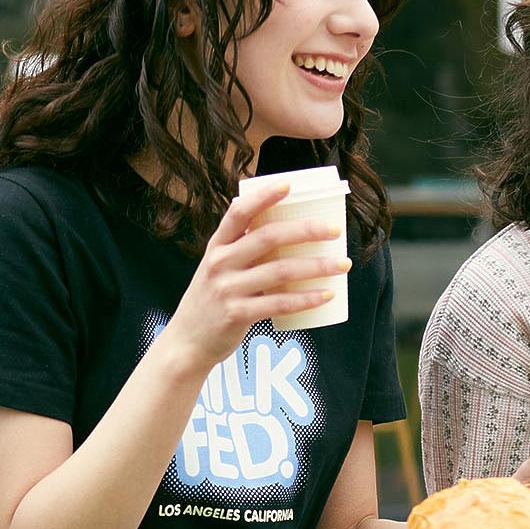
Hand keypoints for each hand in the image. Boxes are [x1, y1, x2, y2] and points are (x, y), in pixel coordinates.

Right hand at [160, 180, 350, 374]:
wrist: (187, 343)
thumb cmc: (211, 301)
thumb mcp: (217, 269)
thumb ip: (242, 250)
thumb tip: (285, 231)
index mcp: (217, 246)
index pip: (239, 212)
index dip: (264, 196)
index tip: (288, 185)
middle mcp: (220, 263)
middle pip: (269, 237)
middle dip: (307, 230)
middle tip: (335, 230)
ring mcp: (227, 289)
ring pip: (281, 270)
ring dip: (317, 266)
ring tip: (342, 264)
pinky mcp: (237, 315)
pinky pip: (279, 303)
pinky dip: (306, 299)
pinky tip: (326, 295)